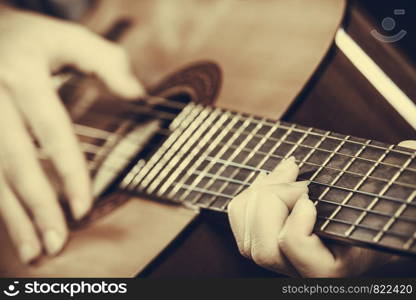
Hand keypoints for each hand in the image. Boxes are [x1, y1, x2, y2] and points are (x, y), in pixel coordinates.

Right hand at [0, 6, 143, 263]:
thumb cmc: (30, 36)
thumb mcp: (70, 36)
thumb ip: (107, 61)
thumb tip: (137, 94)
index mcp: (23, 73)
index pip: (52, 132)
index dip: (69, 172)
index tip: (84, 207)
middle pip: (16, 162)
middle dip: (37, 207)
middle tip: (57, 243)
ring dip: (12, 217)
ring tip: (33, 251)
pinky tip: (12, 226)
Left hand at [228, 140, 415, 276]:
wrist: (373, 222)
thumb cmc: (387, 209)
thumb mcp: (400, 194)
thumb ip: (400, 177)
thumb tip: (405, 147)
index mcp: (336, 267)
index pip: (294, 251)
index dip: (297, 220)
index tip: (312, 197)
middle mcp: (305, 272)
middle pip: (263, 249)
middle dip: (273, 200)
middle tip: (296, 173)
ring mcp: (283, 261)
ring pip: (246, 239)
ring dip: (260, 193)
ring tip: (287, 170)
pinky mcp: (267, 243)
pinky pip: (240, 225)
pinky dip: (248, 197)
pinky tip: (270, 179)